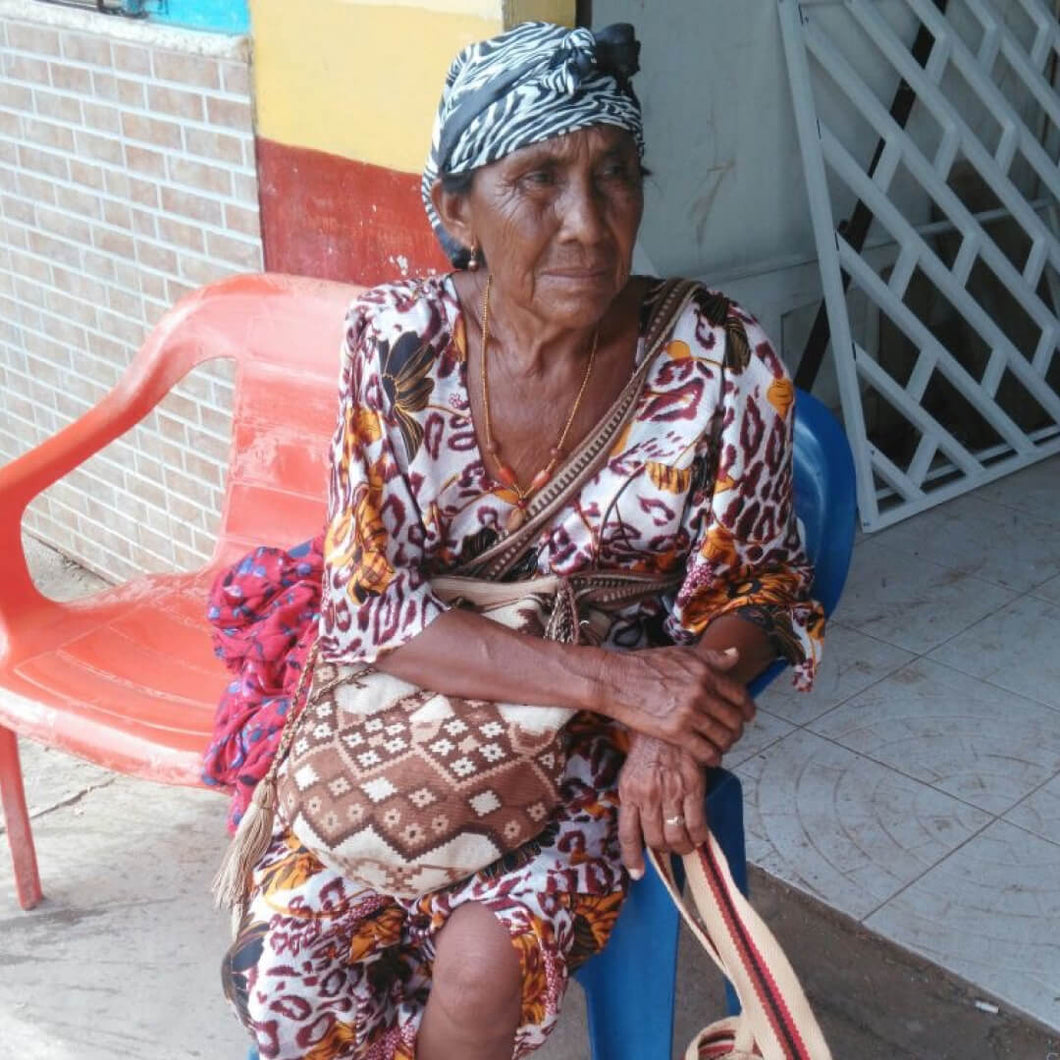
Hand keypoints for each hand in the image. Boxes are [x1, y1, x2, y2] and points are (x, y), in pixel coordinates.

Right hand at [604, 645, 754, 764]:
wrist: (616, 681)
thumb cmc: (645, 664)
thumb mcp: (681, 653)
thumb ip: (711, 657)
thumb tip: (736, 655)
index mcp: (705, 672)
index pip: (739, 695)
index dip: (747, 708)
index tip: (748, 716)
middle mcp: (701, 692)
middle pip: (734, 718)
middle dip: (737, 729)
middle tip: (733, 734)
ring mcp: (689, 713)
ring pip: (722, 736)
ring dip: (726, 744)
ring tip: (722, 746)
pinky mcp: (675, 732)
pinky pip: (705, 751)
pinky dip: (713, 758)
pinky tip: (712, 759)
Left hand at [617, 733, 708, 879]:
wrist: (669, 719)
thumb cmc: (649, 745)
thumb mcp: (632, 771)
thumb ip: (635, 796)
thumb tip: (642, 824)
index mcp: (628, 792)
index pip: (628, 835)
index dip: (633, 858)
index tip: (638, 873)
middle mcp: (647, 796)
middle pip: (655, 841)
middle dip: (664, 851)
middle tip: (671, 848)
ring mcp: (670, 793)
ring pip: (676, 837)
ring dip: (682, 848)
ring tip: (686, 845)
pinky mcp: (692, 788)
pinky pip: (697, 824)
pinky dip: (699, 837)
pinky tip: (700, 837)